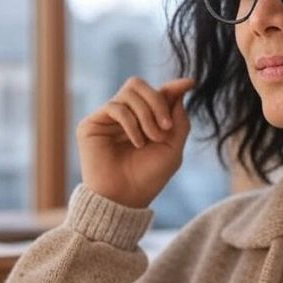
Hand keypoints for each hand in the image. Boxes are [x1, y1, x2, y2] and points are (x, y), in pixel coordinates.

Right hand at [75, 76, 195, 207]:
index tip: (190, 84)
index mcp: (143, 119)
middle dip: (158, 102)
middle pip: (139, 84)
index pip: (156, 92)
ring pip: (129, 92)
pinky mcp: (92, 124)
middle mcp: (124, 115)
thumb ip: (179, 119)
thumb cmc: (148, 177)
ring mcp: (107, 118)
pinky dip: (131, 123)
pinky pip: (115, 107)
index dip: (172, 86)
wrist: (125, 198)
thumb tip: (181, 88)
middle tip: (165, 127)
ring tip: (152, 139)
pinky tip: (137, 143)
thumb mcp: (173, 147)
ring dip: (146, 115)